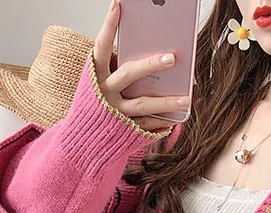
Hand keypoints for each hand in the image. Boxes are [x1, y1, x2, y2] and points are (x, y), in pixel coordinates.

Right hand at [93, 0, 190, 130]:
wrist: (82, 140)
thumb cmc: (97, 103)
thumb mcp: (101, 82)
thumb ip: (120, 68)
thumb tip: (156, 58)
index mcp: (95, 74)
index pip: (101, 46)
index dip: (109, 26)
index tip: (118, 3)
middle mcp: (103, 92)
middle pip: (128, 74)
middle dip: (151, 64)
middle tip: (172, 57)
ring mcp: (114, 112)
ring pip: (143, 104)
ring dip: (167, 101)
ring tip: (188, 97)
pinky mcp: (124, 130)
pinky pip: (147, 123)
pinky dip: (163, 119)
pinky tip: (179, 116)